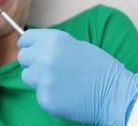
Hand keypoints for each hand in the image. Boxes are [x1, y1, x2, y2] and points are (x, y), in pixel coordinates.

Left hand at [17, 29, 137, 124]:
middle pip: (23, 58)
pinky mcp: (46, 98)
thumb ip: (54, 46)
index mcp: (54, 40)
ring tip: (61, 82)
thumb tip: (37, 48)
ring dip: (39, 79)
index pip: (25, 39)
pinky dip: (49, 96)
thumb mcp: (77, 45)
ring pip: (28, 77)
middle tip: (50, 68)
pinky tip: (66, 94)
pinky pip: (39, 95)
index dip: (28, 45)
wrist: (115, 93)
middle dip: (33, 62)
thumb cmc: (100, 68)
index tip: (32, 50)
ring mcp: (44, 78)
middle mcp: (45, 56)